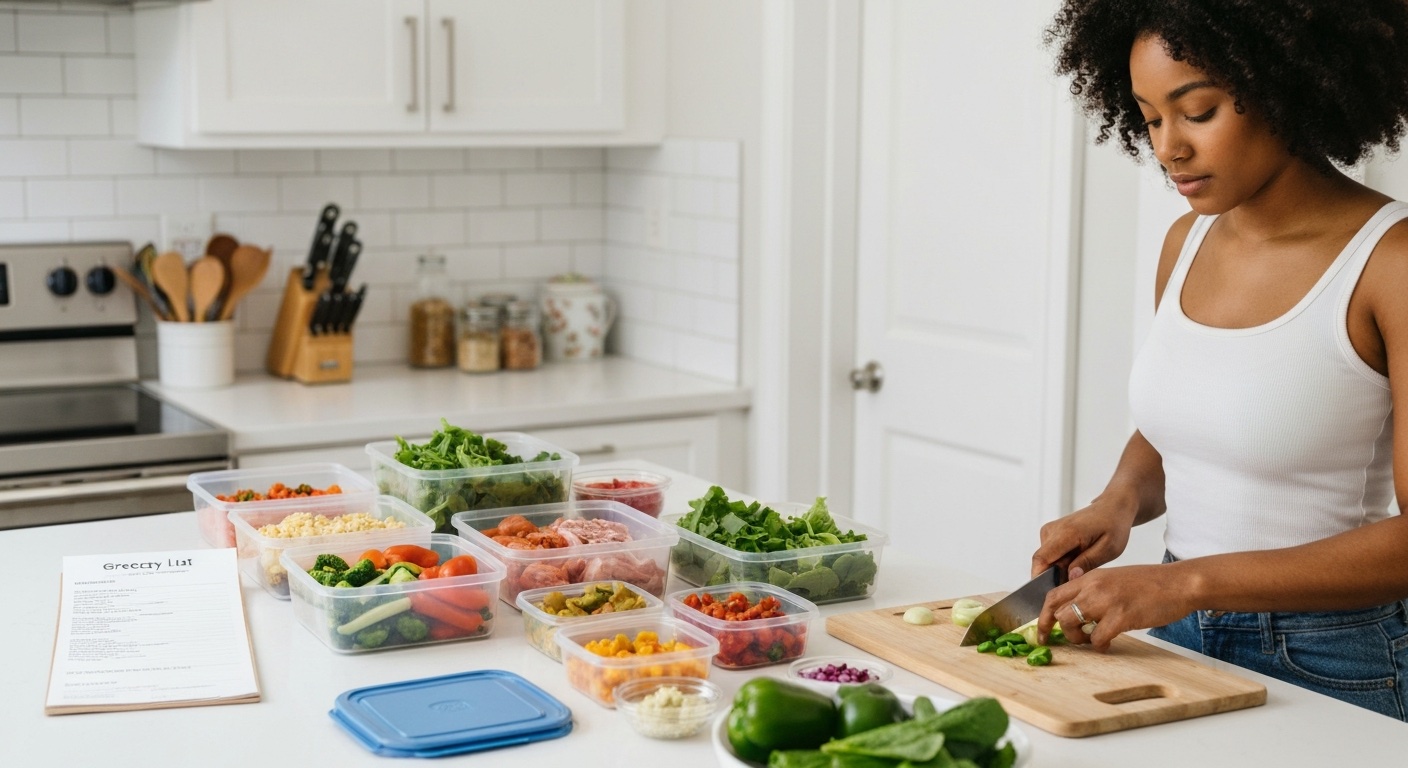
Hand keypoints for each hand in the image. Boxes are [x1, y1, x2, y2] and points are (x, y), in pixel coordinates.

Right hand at [1030, 495, 1137, 580]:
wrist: (1112, 507)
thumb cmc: (1113, 526)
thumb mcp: (1109, 548)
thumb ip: (1088, 563)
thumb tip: (1070, 578)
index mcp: (1066, 533)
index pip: (1041, 559)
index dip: (1041, 579)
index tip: (1051, 595)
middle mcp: (1052, 530)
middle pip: (1043, 563)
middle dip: (1055, 577)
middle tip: (1077, 585)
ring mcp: (1049, 531)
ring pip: (1046, 561)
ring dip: (1059, 570)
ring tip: (1081, 568)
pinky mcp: (1050, 533)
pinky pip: (1050, 555)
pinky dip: (1060, 563)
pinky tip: (1077, 561)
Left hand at [1036, 563, 1196, 650]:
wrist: (1179, 583)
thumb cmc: (1151, 583)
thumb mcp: (1115, 579)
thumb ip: (1095, 590)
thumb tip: (1078, 609)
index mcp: (1090, 577)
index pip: (1053, 594)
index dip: (1043, 615)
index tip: (1041, 630)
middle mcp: (1094, 587)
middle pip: (1057, 610)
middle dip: (1055, 629)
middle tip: (1064, 641)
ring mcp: (1107, 601)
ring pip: (1071, 623)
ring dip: (1078, 638)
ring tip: (1092, 640)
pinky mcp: (1122, 616)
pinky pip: (1098, 638)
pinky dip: (1100, 646)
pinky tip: (1108, 645)